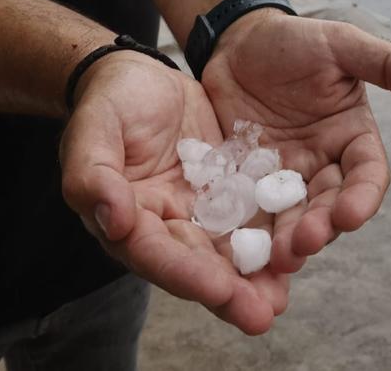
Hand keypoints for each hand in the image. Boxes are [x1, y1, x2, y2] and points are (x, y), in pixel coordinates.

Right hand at [59, 51, 287, 333]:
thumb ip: (92, 173)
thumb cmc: (110, 101)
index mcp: (126, 217)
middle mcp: (164, 224)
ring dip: (253, 278)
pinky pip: (251, 218)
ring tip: (279, 300)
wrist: (140, 76)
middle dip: (228, 293)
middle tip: (260, 315)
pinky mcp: (228, 192)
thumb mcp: (94, 126)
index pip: (155, 253)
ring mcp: (199, 211)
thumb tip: (113, 221)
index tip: (219, 292)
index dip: (186, 274)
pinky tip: (298, 254)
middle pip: (195, 265)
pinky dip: (272, 239)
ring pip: (227, 251)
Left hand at [201, 11, 390, 273]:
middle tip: (304, 244)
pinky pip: (250, 212)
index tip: (350, 215)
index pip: (367, 174)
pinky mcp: (246, 183)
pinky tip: (236, 248)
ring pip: (291, 217)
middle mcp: (323, 165)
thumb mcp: (342, 45)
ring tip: (276, 257)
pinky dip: (247, 232)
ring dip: (287, 239)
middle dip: (321, 227)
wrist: (236, 42)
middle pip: (329, 205)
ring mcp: (283, 178)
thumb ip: (389, 65)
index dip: (362, 197)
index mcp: (352, 138)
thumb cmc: (296, 40)